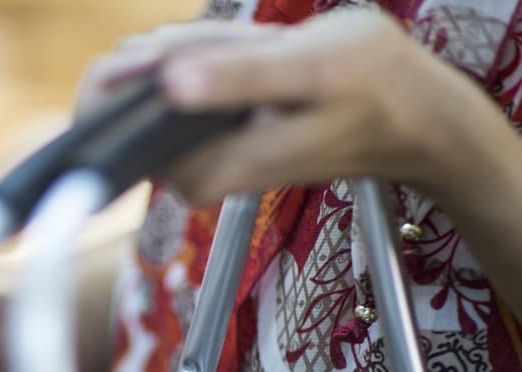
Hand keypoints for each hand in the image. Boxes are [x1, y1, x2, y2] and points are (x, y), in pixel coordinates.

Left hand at [139, 10, 471, 204]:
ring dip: (199, 47)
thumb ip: (237, 78)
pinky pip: (174, 80)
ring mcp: (192, 155)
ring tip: (263, 53)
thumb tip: (169, 85)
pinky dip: (206, 54)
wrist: (411, 114)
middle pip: (126, 91)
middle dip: (178, 49)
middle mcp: (185, 173)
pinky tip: (256, 56)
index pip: (110, 114)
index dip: (141, 63)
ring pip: (151, 78)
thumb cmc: (371, 88)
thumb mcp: (310, 70)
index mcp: (200, 170)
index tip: (198, 47)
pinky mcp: (203, 136)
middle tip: (250, 48)